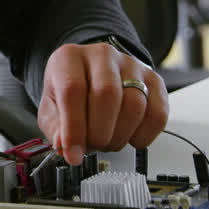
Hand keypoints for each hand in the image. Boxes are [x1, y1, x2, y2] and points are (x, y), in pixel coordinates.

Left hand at [36, 42, 168, 165]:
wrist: (91, 74)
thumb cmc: (69, 90)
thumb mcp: (51, 107)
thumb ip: (55, 128)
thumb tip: (66, 147)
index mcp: (69, 58)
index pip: (72, 89)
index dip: (73, 127)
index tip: (73, 154)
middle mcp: (102, 55)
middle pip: (107, 94)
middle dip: (100, 132)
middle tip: (93, 146)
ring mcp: (131, 65)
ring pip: (135, 104)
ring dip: (121, 136)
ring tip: (108, 142)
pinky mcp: (154, 80)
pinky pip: (158, 113)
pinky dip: (144, 135)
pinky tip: (130, 138)